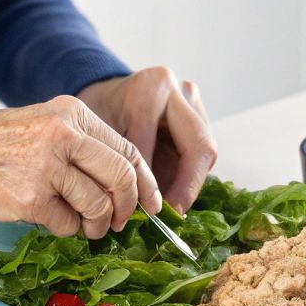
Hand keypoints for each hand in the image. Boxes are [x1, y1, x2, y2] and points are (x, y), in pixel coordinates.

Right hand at [0, 96, 159, 238]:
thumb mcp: (38, 125)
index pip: (127, 148)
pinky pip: (67, 225)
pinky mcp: (29, 199)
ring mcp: (47, 167)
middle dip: (129, 207)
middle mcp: (64, 134)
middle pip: (123, 177)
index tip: (152, 202)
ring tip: (84, 226)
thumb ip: (77, 145)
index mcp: (70, 112)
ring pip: (99, 206)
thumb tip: (120, 182)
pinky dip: (65, 230)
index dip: (145, 181)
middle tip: (121, 222)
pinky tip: (49, 221)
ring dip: (96, 225)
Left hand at [77, 67, 217, 214]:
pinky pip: (203, 153)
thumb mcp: (99, 133)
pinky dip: (190, 176)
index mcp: (152, 90)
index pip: (157, 145)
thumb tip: (134, 208)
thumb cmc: (100, 111)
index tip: (146, 212)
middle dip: (187, 187)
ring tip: (170, 208)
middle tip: (172, 215)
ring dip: (190, 183)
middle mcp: (181, 92)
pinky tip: (172, 192)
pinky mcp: (202, 117)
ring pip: (206, 152)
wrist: (108, 93)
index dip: (152, 184)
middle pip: (199, 147)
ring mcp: (196, 103)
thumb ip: (118, 163)